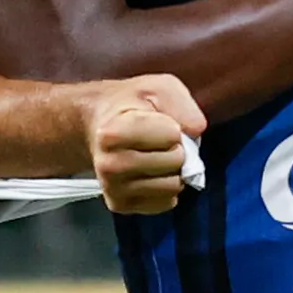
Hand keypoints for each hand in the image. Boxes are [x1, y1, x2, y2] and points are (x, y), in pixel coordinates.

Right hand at [87, 74, 205, 215]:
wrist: (96, 125)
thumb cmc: (130, 105)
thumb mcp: (158, 88)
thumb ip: (182, 104)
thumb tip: (197, 130)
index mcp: (113, 133)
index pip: (172, 136)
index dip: (173, 126)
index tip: (158, 122)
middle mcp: (110, 165)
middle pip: (176, 162)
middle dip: (176, 149)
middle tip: (158, 140)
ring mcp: (113, 188)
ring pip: (173, 186)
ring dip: (172, 171)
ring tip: (155, 156)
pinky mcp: (121, 205)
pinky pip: (166, 202)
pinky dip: (165, 188)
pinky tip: (150, 173)